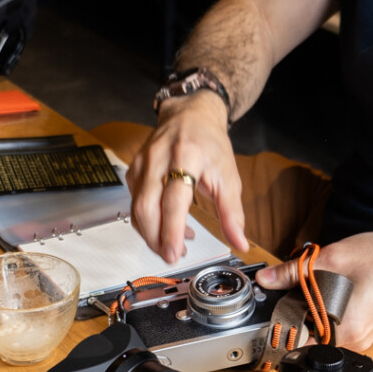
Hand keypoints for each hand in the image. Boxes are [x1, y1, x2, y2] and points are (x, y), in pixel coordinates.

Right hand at [125, 93, 249, 263]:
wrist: (190, 115)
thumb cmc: (210, 145)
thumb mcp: (229, 176)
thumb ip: (232, 213)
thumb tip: (239, 243)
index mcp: (187, 156)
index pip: (174, 200)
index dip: (172, 230)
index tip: (175, 253)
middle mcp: (159, 159)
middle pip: (146, 208)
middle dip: (156, 239)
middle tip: (173, 256)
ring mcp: (142, 164)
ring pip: (136, 210)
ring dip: (151, 235)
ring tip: (171, 245)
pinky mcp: (133, 171)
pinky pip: (134, 205)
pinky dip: (147, 223)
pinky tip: (165, 227)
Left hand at [255, 230, 372, 350]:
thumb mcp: (332, 259)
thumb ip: (294, 272)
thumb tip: (266, 279)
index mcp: (343, 330)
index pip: (297, 340)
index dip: (280, 323)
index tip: (270, 311)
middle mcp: (351, 341)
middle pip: (307, 334)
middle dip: (295, 312)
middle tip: (292, 290)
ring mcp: (359, 338)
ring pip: (319, 330)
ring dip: (310, 311)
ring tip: (316, 288)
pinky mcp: (362, 331)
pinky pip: (333, 326)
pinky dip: (325, 311)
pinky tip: (331, 293)